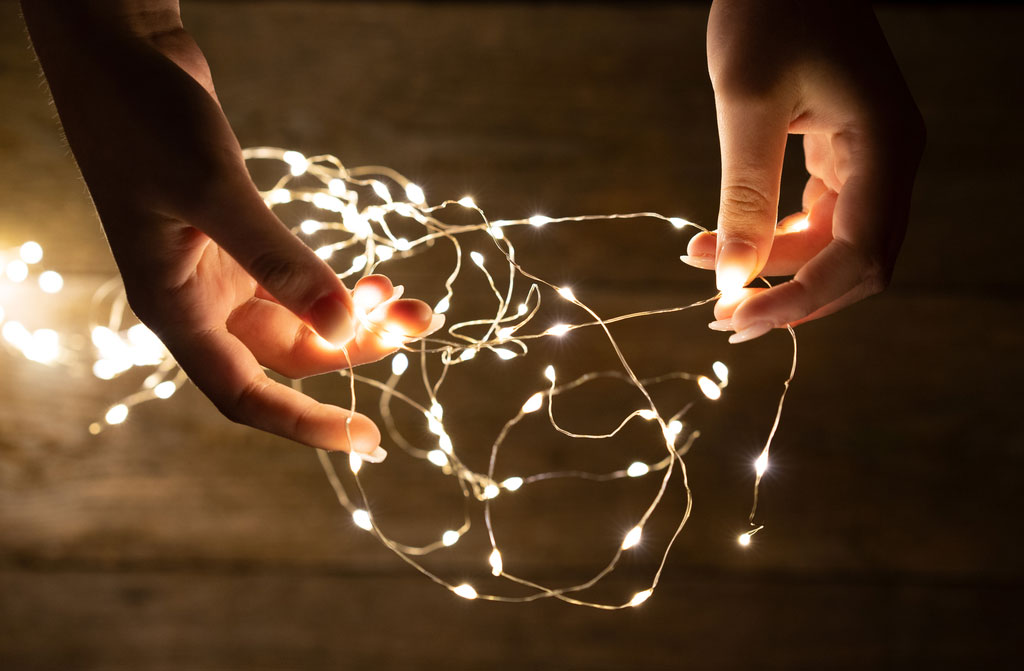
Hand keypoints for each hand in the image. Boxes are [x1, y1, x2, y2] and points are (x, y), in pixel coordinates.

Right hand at [22, 2, 440, 458]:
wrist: (122, 55)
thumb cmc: (145, 120)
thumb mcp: (214, 193)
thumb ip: (279, 263)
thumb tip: (346, 326)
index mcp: (175, 309)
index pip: (245, 396)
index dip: (305, 425)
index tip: (366, 441)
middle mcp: (198, 301)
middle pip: (288, 355)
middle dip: (356, 347)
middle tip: (420, 321)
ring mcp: (217, 270)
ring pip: (299, 319)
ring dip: (355, 314)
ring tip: (410, 298)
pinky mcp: (236, 239)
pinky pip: (297, 282)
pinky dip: (335, 284)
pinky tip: (373, 276)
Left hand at [682, 0, 924, 341]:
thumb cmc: (769, 11)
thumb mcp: (747, 102)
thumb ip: (745, 194)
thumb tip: (734, 277)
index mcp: (885, 147)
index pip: (857, 256)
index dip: (801, 300)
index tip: (737, 318)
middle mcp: (890, 160)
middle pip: (856, 264)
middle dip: (791, 296)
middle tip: (722, 317)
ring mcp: (871, 158)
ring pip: (835, 245)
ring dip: (777, 268)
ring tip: (708, 269)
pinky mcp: (843, 153)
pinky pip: (821, 218)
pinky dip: (779, 240)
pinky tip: (732, 244)